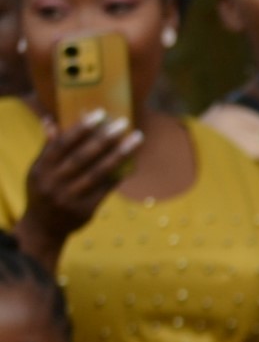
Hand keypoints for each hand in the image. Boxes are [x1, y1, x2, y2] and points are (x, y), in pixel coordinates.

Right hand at [18, 113, 140, 264]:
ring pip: (98, 173)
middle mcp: (53, 183)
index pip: (62, 145)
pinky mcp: (85, 210)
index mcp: (41, 169)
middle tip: (123, 123)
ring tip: (136, 138)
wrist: (44, 227)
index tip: (100, 113)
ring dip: (119, 154)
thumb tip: (52, 121)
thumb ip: (48, 148)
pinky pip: (106, 189)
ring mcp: (69, 198)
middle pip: (82, 158)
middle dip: (104, 139)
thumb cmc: (43, 190)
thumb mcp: (39, 170)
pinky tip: (132, 163)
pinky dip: (119, 175)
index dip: (81, 128)